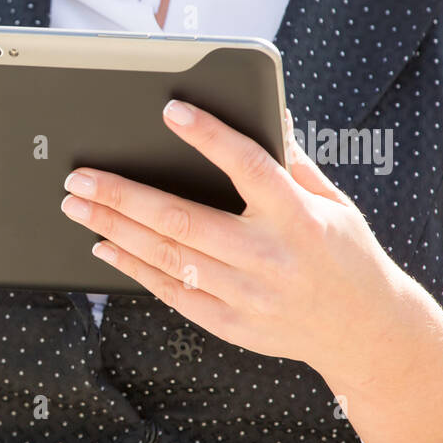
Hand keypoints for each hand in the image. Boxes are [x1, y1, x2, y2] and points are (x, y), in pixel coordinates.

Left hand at [60, 100, 409, 375]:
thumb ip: (294, 162)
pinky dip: (133, 268)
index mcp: (298, 217)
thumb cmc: (345, 256)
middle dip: (121, 196)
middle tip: (80, 177)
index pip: (248, 166)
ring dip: (114, 229)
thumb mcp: (333, 203)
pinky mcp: (230, 322)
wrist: (365, 331)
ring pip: (166, 256)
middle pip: (181, 219)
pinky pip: (170, 292)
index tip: (171, 111)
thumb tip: (268, 114)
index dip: (209, 136)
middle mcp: (268, 256)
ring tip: (77, 206)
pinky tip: (104, 246)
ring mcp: (246, 293)